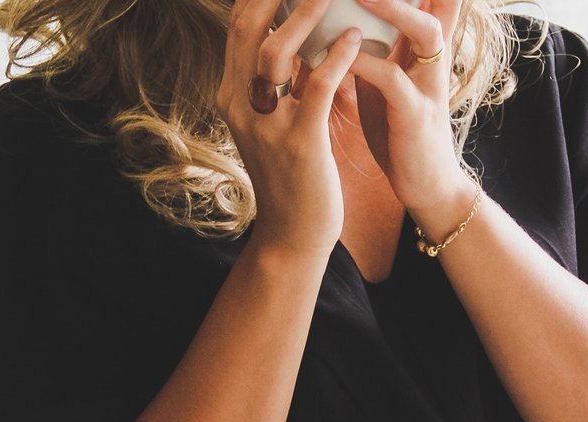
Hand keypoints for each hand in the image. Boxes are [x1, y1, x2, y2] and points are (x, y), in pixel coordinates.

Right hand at [216, 0, 362, 255]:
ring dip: (305, 14)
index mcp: (232, 95)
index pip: (238, 26)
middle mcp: (240, 105)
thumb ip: (281, 81)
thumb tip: (297, 35)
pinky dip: (335, 57)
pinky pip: (316, 88)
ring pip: (276, 53)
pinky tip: (355, 37)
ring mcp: (266, 125)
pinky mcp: (299, 143)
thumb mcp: (277, 121)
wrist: (294, 233)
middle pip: (247, 28)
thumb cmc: (293, 174)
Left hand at [348, 0, 472, 214]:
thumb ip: (372, 39)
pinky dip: (364, 64)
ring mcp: (428, 84)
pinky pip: (393, 81)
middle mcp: (433, 56)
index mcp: (423, 44)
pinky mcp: (415, 116)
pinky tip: (336, 55)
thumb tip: (338, 14)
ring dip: (390, 7)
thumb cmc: (398, 128)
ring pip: (422, 30)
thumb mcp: (385, 74)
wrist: (424, 185)